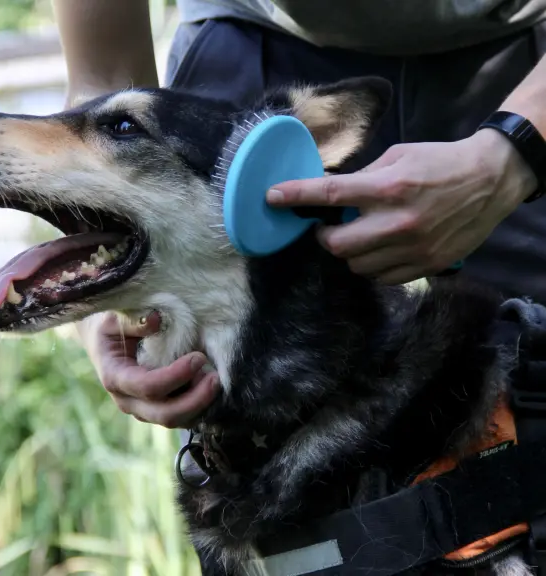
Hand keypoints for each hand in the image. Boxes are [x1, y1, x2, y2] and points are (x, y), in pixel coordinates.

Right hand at [82, 311, 219, 427]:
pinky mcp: (158, 410)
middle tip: (215, 377)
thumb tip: (155, 319)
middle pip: (165, 414)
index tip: (198, 357)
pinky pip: (183, 418)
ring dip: (200, 404)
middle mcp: (128, 400)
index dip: (176, 376)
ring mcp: (143, 410)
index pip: (148, 386)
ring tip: (214, 378)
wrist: (104, 341)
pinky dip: (200, 407)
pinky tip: (209, 384)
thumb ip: (132, 319)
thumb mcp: (114, 317)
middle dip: (195, 400)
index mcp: (115, 377)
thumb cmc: (111, 325)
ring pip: (177, 421)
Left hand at [267, 129, 536, 283]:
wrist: (491, 180)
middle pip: (337, 245)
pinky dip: (372, 265)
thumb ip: (363, 178)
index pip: (331, 194)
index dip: (297, 196)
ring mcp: (413, 249)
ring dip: (349, 252)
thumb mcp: (398, 156)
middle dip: (325, 237)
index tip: (272, 197)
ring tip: (360, 236)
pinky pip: (382, 278)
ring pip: (357, 266)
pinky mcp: (426, 266)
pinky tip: (380, 249)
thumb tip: (331, 193)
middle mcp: (398, 222)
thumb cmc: (439, 162)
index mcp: (389, 187)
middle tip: (329, 226)